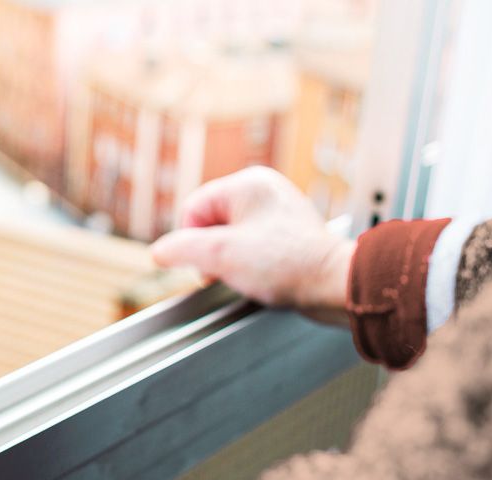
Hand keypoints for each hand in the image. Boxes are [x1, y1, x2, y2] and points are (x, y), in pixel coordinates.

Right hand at [150, 166, 354, 322]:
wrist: (332, 284)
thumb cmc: (285, 264)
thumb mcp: (219, 255)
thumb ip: (180, 249)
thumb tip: (159, 252)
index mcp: (247, 183)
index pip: (193, 210)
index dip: (192, 242)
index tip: (209, 265)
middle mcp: (264, 190)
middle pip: (211, 224)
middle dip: (213, 253)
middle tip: (232, 270)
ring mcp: (278, 211)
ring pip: (230, 238)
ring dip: (231, 261)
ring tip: (252, 274)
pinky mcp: (288, 233)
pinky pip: (252, 246)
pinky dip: (250, 264)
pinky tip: (264, 276)